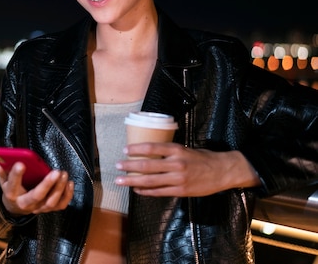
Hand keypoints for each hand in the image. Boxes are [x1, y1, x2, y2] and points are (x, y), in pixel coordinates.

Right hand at [0, 162, 73, 215]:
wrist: (15, 207)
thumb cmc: (12, 190)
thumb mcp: (4, 181)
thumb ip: (3, 171)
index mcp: (12, 194)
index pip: (13, 185)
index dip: (16, 174)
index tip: (21, 164)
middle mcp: (26, 203)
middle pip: (37, 196)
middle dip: (47, 184)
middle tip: (55, 172)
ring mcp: (38, 208)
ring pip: (51, 202)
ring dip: (59, 188)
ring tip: (63, 174)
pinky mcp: (48, 209)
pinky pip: (60, 205)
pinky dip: (67, 195)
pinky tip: (69, 183)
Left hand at [114, 142, 260, 196]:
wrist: (223, 171)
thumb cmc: (202, 158)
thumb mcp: (185, 149)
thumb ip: (169, 152)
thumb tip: (147, 152)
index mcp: (177, 150)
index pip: (152, 147)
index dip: (137, 149)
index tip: (124, 150)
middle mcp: (176, 164)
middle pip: (147, 165)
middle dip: (129, 166)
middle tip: (117, 165)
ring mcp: (178, 179)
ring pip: (150, 181)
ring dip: (133, 181)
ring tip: (120, 180)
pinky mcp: (181, 191)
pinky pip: (159, 192)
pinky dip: (146, 191)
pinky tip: (137, 190)